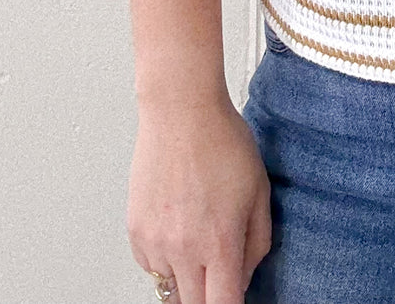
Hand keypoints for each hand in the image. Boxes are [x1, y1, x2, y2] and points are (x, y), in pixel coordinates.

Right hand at [128, 96, 271, 303]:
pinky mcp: (135, 231)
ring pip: (171, 288)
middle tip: (220, 272)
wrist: (180, 111)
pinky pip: (151, 266)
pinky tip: (179, 227)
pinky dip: (166, 260)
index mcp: (219, 242)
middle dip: (210, 296)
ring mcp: (155, 243)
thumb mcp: (259, 191)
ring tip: (199, 237)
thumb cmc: (221, 141)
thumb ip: (257, 243)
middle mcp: (183, 250)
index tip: (235, 298)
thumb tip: (244, 277)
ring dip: (187, 278)